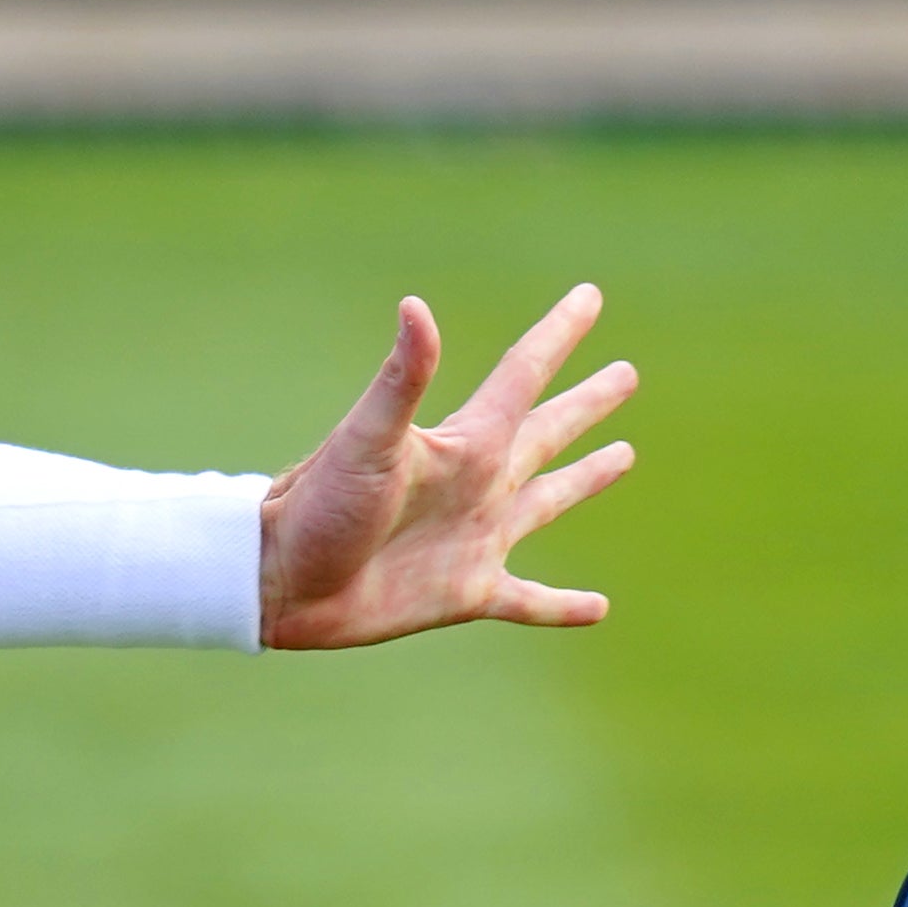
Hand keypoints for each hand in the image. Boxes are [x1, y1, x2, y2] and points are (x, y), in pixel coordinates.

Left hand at [259, 285, 637, 648]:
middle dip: (586, 403)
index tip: (589, 297)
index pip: (522, 376)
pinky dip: (562, 606)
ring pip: (548, 502)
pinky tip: (598, 609)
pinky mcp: (466, 592)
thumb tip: (415, 305)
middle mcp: (478, 486)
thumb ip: (402, 379)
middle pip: (547, 432)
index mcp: (464, 444)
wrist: (281, 579)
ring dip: (585, 479)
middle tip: (626, 374)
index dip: (558, 335)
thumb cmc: (318, 503)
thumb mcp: (366, 438)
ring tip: (623, 455)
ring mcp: (476, 539)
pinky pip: (529, 600)